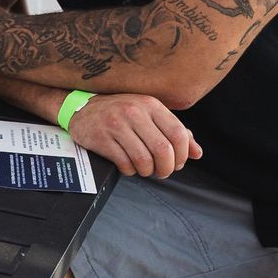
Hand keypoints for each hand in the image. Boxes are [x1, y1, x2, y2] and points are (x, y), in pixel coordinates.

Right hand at [65, 93, 202, 178]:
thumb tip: (197, 152)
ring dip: (148, 171)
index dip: (182, 155)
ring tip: (145, 169)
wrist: (81, 107)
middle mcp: (134, 112)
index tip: (177, 162)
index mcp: (151, 105)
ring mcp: (117, 125)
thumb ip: (174, 131)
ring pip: (144, 160)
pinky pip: (124, 164)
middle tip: (162, 171)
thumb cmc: (120, 112)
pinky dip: (130, 171)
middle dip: (166, 168)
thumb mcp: (149, 114)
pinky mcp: (102, 139)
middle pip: (163, 150)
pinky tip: (128, 166)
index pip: (178, 134)